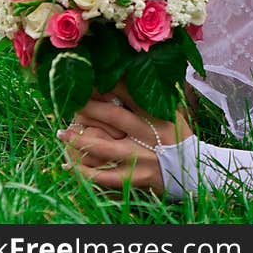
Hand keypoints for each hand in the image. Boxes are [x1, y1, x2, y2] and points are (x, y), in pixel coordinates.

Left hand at [58, 82, 192, 195]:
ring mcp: (142, 157)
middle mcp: (149, 134)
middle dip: (89, 107)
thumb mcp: (171, 113)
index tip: (90, 78)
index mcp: (158, 114)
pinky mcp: (136, 178)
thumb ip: (153, 99)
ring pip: (104, 147)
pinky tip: (69, 166)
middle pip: (114, 116)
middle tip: (71, 101)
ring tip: (62, 133)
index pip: (131, 93)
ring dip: (80, 139)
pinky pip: (105, 177)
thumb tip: (128, 75)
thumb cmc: (178, 137)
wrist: (191, 169)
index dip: (108, 85)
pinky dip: (85, 172)